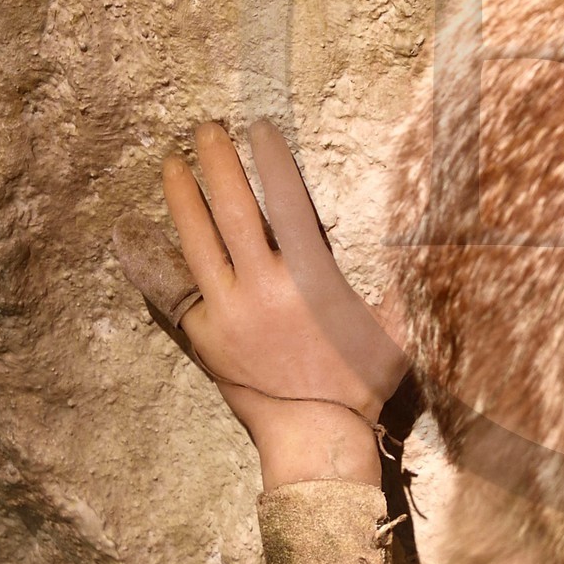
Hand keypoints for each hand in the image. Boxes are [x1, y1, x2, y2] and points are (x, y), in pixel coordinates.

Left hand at [113, 122, 409, 489]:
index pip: (286, 203)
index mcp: (311, 281)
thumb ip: (402, 289)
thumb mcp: (397, 331)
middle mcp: (263, 290)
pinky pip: (176, 288)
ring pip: (195, 242)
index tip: (258, 127)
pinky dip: (157, 258)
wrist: (313, 437)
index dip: (270, 161)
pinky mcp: (204, 337)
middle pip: (231, 211)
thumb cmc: (361, 384)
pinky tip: (142, 233)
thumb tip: (422, 253)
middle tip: (204, 129)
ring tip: (171, 163)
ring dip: (181, 198)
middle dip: (216, 163)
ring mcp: (227, 314)